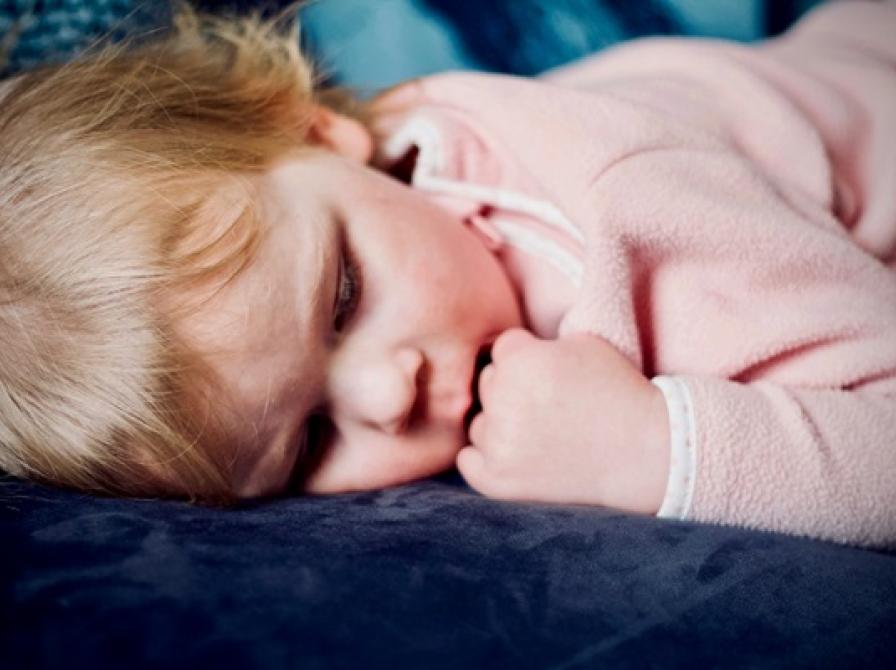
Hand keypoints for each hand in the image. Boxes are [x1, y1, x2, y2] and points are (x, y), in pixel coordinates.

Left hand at [457, 329, 669, 513]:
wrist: (644, 451)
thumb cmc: (617, 391)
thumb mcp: (582, 343)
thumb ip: (536, 341)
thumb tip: (500, 348)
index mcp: (520, 361)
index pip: (502, 349)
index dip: (529, 358)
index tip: (554, 374)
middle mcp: (504, 400)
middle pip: (487, 384)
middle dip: (512, 389)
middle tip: (550, 405)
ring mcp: (499, 443)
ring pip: (479, 423)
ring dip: (501, 425)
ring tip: (543, 431)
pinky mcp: (499, 480)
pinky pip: (468, 461)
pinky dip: (486, 458)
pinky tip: (515, 454)